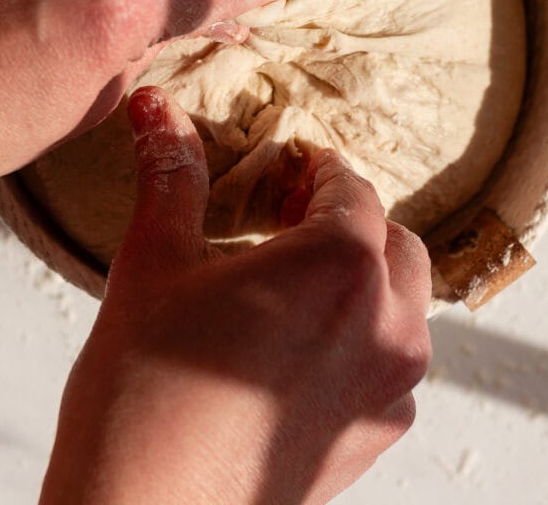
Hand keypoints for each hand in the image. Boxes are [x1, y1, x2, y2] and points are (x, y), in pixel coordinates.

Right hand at [40, 87, 431, 504]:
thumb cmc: (146, 396)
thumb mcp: (153, 264)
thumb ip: (170, 175)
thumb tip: (157, 109)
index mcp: (340, 266)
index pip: (352, 188)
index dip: (318, 171)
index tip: (290, 170)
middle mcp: (386, 324)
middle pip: (392, 242)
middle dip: (348, 222)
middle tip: (289, 222)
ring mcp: (387, 389)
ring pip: (402, 304)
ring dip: (362, 281)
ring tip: (292, 286)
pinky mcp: (373, 438)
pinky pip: (389, 365)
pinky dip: (360, 340)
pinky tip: (296, 352)